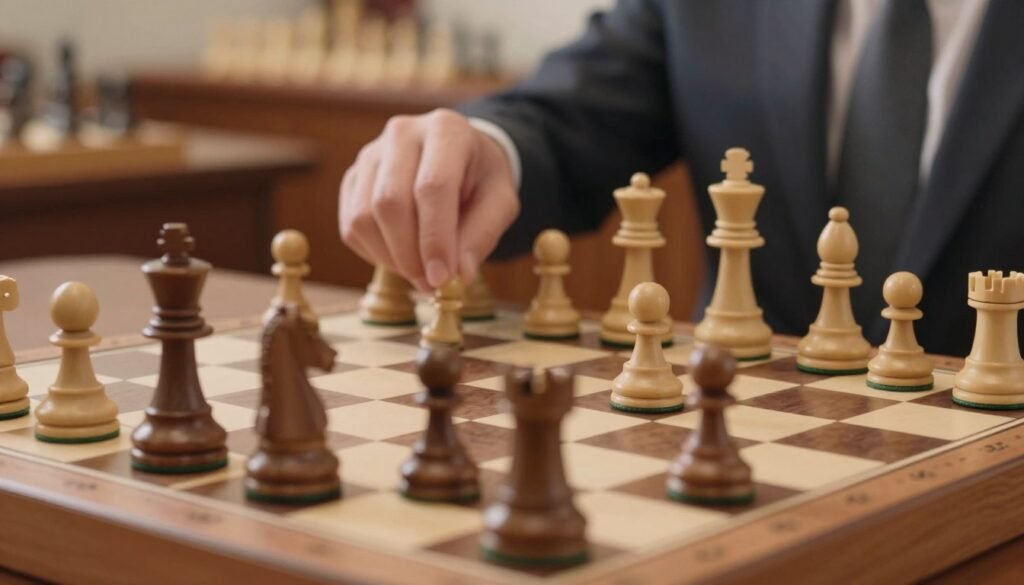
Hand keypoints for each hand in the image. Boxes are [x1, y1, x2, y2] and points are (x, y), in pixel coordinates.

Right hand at [339, 109, 519, 289]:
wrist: (459, 160)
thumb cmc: (481, 181)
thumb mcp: (501, 203)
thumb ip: (483, 235)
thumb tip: (459, 275)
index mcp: (446, 130)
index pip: (432, 187)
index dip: (435, 238)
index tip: (441, 278)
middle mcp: (401, 133)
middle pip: (390, 201)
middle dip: (409, 254)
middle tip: (431, 284)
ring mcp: (370, 154)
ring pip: (363, 217)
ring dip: (391, 258)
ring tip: (420, 273)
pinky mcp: (353, 178)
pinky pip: (351, 226)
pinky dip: (375, 253)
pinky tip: (402, 257)